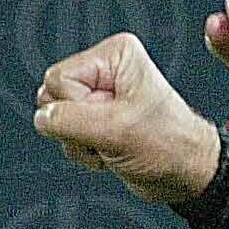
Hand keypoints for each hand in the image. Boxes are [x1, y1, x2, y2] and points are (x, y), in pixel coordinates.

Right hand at [33, 32, 220, 204]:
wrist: (185, 173)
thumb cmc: (170, 144)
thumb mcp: (117, 130)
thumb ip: (71, 121)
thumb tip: (43, 118)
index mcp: (115, 55)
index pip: (59, 78)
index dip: (77, 107)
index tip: (107, 118)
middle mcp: (105, 71)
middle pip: (52, 96)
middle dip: (75, 126)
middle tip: (109, 133)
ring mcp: (100, 96)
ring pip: (56, 118)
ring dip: (79, 142)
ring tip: (112, 144)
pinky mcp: (96, 118)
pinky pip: (66, 133)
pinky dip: (83, 150)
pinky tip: (109, 151)